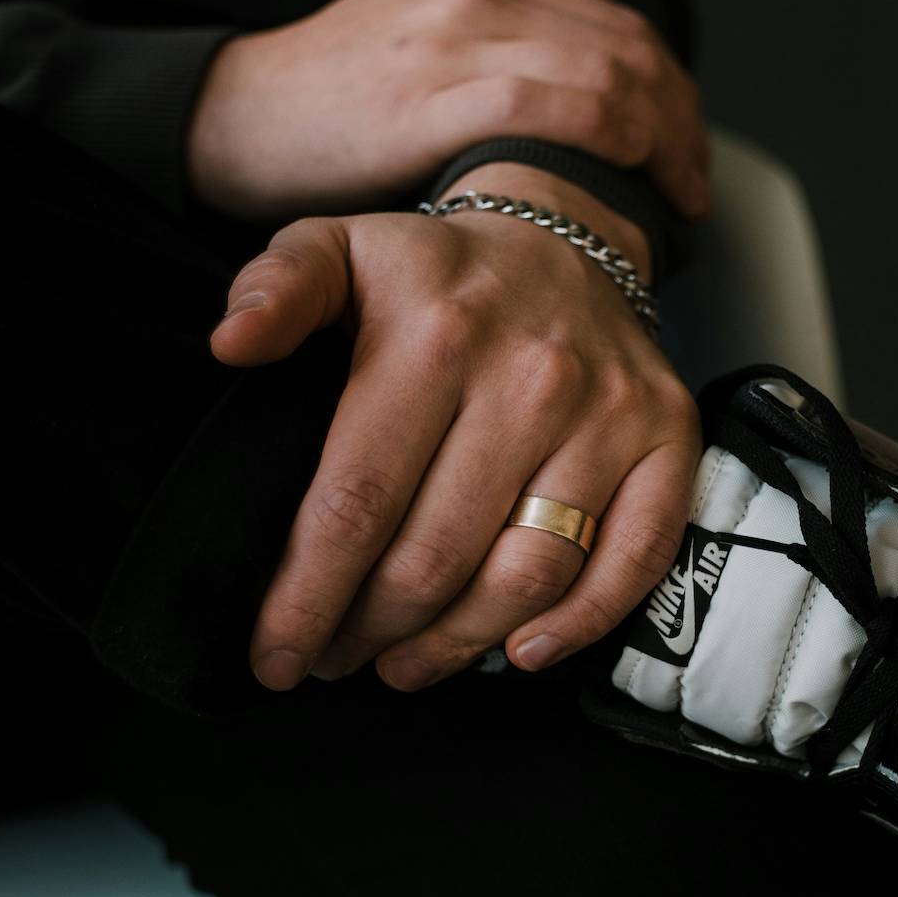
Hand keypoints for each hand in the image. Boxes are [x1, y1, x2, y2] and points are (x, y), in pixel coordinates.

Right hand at [186, 0, 710, 221]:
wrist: (229, 113)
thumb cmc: (327, 94)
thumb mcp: (423, 27)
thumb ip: (512, 10)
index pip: (620, 26)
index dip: (673, 92)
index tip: (689, 155)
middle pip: (629, 50)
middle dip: (681, 125)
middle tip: (696, 190)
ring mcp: (457, 44)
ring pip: (603, 74)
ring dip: (659, 142)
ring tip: (675, 201)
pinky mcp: (428, 99)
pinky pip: (546, 108)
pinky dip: (602, 143)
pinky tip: (623, 183)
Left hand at [209, 190, 700, 691]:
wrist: (565, 233)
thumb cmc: (435, 272)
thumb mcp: (339, 249)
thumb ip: (276, 289)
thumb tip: (229, 344)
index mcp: (436, 336)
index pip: (357, 502)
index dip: (308, 596)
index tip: (275, 651)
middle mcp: (531, 377)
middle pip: (436, 556)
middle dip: (370, 630)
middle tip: (335, 658)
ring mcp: (608, 413)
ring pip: (527, 574)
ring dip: (457, 644)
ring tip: (404, 663)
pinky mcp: (668, 438)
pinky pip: (634, 559)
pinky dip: (579, 624)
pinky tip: (521, 650)